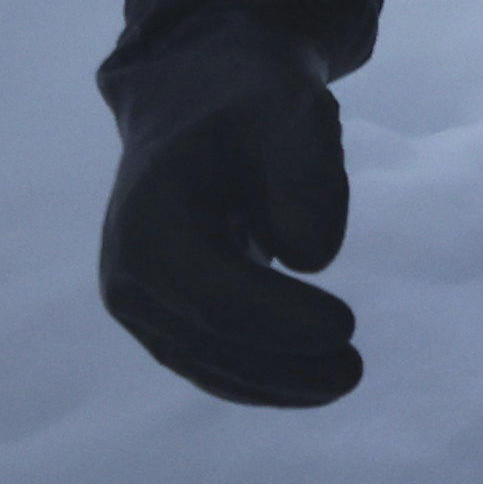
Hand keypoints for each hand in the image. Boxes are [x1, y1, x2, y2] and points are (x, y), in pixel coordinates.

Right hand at [101, 1, 359, 407]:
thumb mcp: (291, 110)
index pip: (211, 293)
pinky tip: (313, 383)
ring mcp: (142, 303)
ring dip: (274, 383)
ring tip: (343, 378)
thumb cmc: (249, 102)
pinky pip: (209, 362)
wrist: (199, 100)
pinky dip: (258, 380)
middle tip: (353, 370)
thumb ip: (306, 174)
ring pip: (207, 363)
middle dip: (281, 364)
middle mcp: (129, 274)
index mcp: (148, 221)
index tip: (345, 325)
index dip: (276, 319)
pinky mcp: (164, 318)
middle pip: (208, 340)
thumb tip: (310, 257)